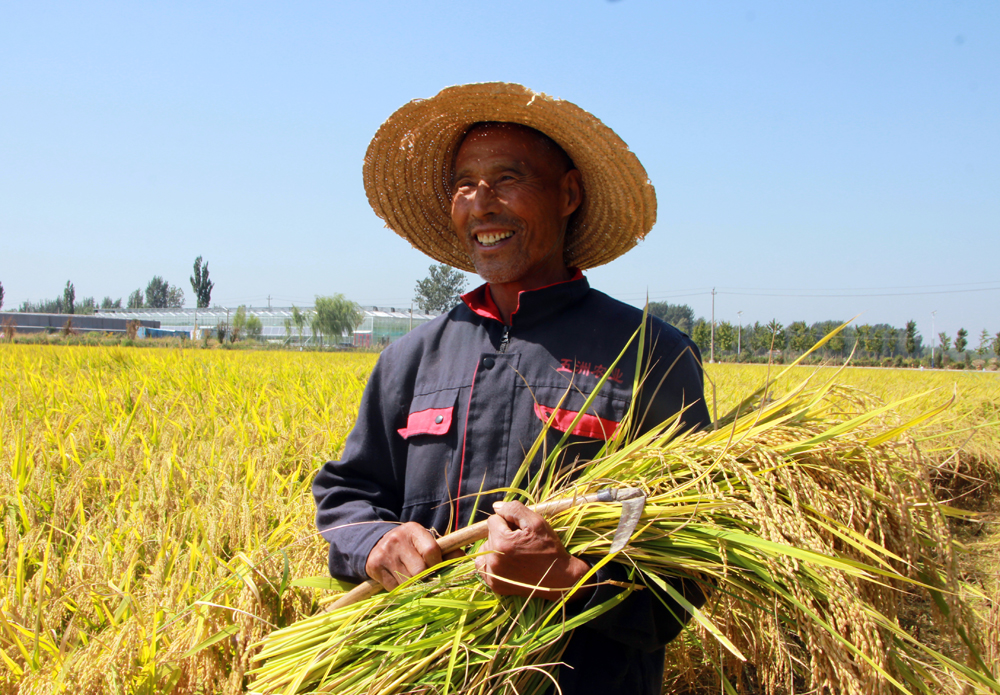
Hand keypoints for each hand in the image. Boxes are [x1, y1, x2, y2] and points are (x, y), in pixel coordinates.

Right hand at [365, 522, 461, 589]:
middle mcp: (397, 540)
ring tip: (419, 585)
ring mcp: (385, 554)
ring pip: (408, 582)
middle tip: (431, 582)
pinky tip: (404, 585)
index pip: (431, 550)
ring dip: (416, 588)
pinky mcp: (375, 567)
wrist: (377, 543)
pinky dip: (403, 591)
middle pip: (420, 571)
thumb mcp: (425, 542)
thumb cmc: (410, 545)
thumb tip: (465, 560)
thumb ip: (445, 551)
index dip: (439, 564)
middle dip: (428, 580)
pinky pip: (395, 588)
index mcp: (413, 530)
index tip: (440, 569)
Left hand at [475, 501, 591, 601]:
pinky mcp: (494, 585)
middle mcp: (493, 560)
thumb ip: (514, 509)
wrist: (559, 578)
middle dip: (503, 534)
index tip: (521, 530)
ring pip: (486, 549)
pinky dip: (492, 561)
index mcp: (501, 542)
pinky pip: (484, 566)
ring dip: (496, 547)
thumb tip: (496, 506)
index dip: (508, 522)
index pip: (493, 520)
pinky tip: (507, 562)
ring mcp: (492, 575)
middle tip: (521, 542)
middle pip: (489, 535)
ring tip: (515, 552)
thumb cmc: (549, 548)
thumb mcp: (536, 522)